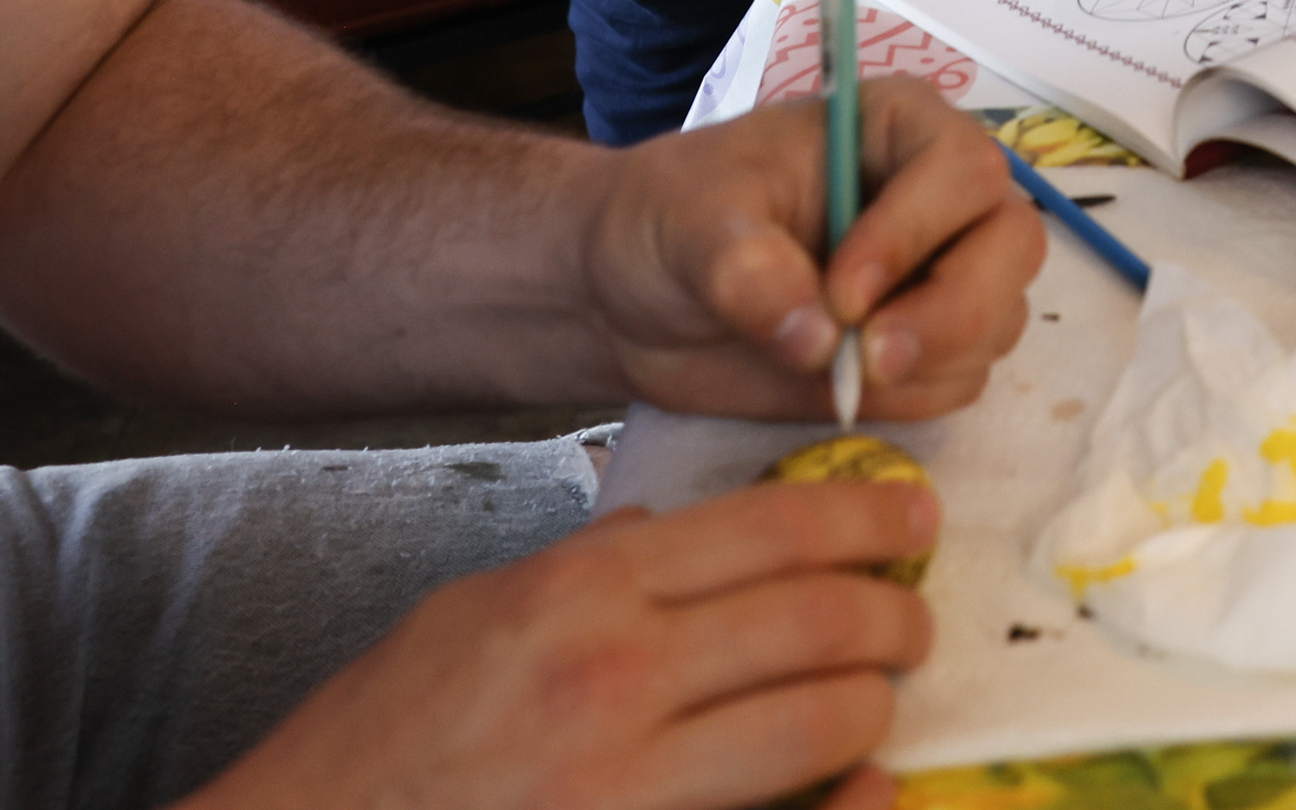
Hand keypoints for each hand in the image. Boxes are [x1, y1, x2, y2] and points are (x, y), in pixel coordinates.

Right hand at [191, 477, 938, 809]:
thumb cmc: (380, 740)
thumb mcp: (470, 614)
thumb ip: (578, 566)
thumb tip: (659, 535)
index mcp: (582, 592)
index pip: (768, 527)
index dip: (864, 515)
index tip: (913, 515)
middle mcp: (618, 675)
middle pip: (815, 620)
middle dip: (892, 613)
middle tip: (914, 617)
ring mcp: (633, 780)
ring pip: (819, 723)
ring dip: (874, 707)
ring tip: (881, 697)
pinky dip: (849, 806)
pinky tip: (874, 788)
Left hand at [576, 82, 1041, 421]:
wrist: (636, 297)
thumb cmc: (667, 219)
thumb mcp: (689, 221)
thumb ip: (746, 269)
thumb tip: (818, 336)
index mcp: (895, 128)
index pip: (962, 171)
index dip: (917, 234)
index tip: (842, 295)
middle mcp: (938, 196)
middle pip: (1012, 245)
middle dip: (953, 312)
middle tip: (870, 360)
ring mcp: (939, 274)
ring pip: (998, 320)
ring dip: (933, 360)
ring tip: (840, 373)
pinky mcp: (923, 349)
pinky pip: (960, 380)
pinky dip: (915, 397)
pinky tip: (843, 388)